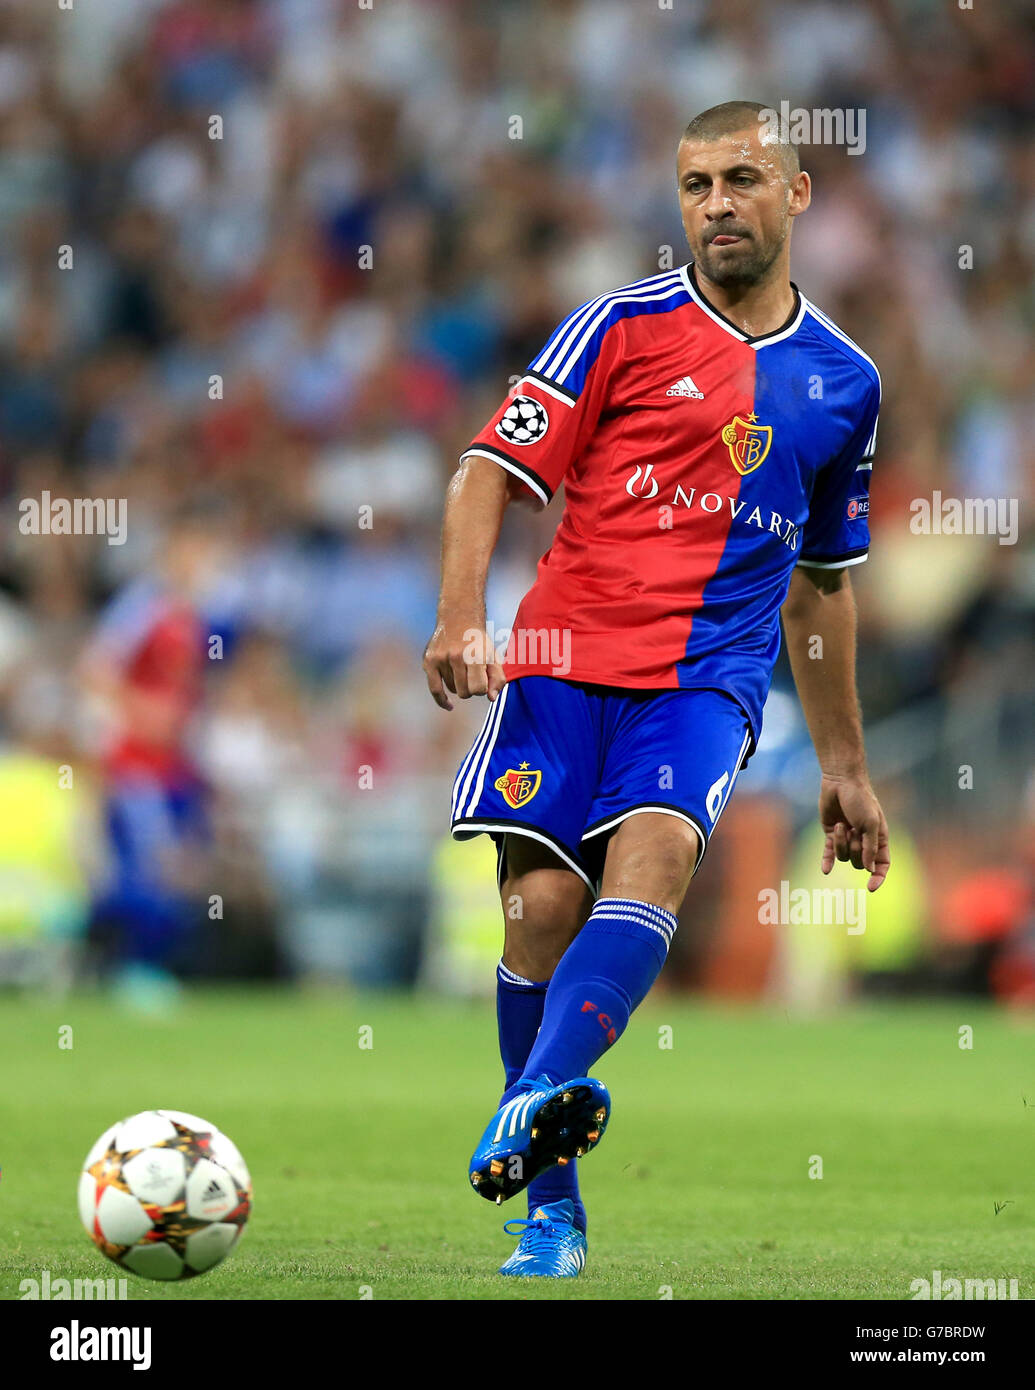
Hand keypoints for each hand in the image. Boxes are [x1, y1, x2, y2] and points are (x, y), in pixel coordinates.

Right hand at [422, 616, 505, 710]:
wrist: (459, 617)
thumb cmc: (479, 641)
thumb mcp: (493, 655)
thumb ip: (498, 677)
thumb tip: (491, 698)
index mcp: (475, 654)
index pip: (478, 689)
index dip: (482, 688)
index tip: (483, 680)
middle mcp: (456, 656)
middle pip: (465, 693)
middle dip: (471, 688)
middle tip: (472, 674)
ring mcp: (441, 658)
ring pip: (452, 690)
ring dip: (458, 685)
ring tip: (461, 668)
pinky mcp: (429, 661)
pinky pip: (435, 690)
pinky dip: (442, 700)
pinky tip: (450, 706)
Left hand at [819, 773, 889, 891]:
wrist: (840, 781)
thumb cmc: (860, 800)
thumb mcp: (870, 824)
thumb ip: (870, 847)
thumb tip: (870, 869)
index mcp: (879, 838)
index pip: (882, 864)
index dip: (878, 877)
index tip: (870, 887)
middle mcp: (864, 840)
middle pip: (859, 863)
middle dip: (855, 850)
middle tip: (853, 831)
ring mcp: (847, 838)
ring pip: (843, 856)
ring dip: (840, 843)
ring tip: (840, 825)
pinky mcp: (831, 834)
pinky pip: (829, 853)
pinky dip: (827, 861)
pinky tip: (825, 871)